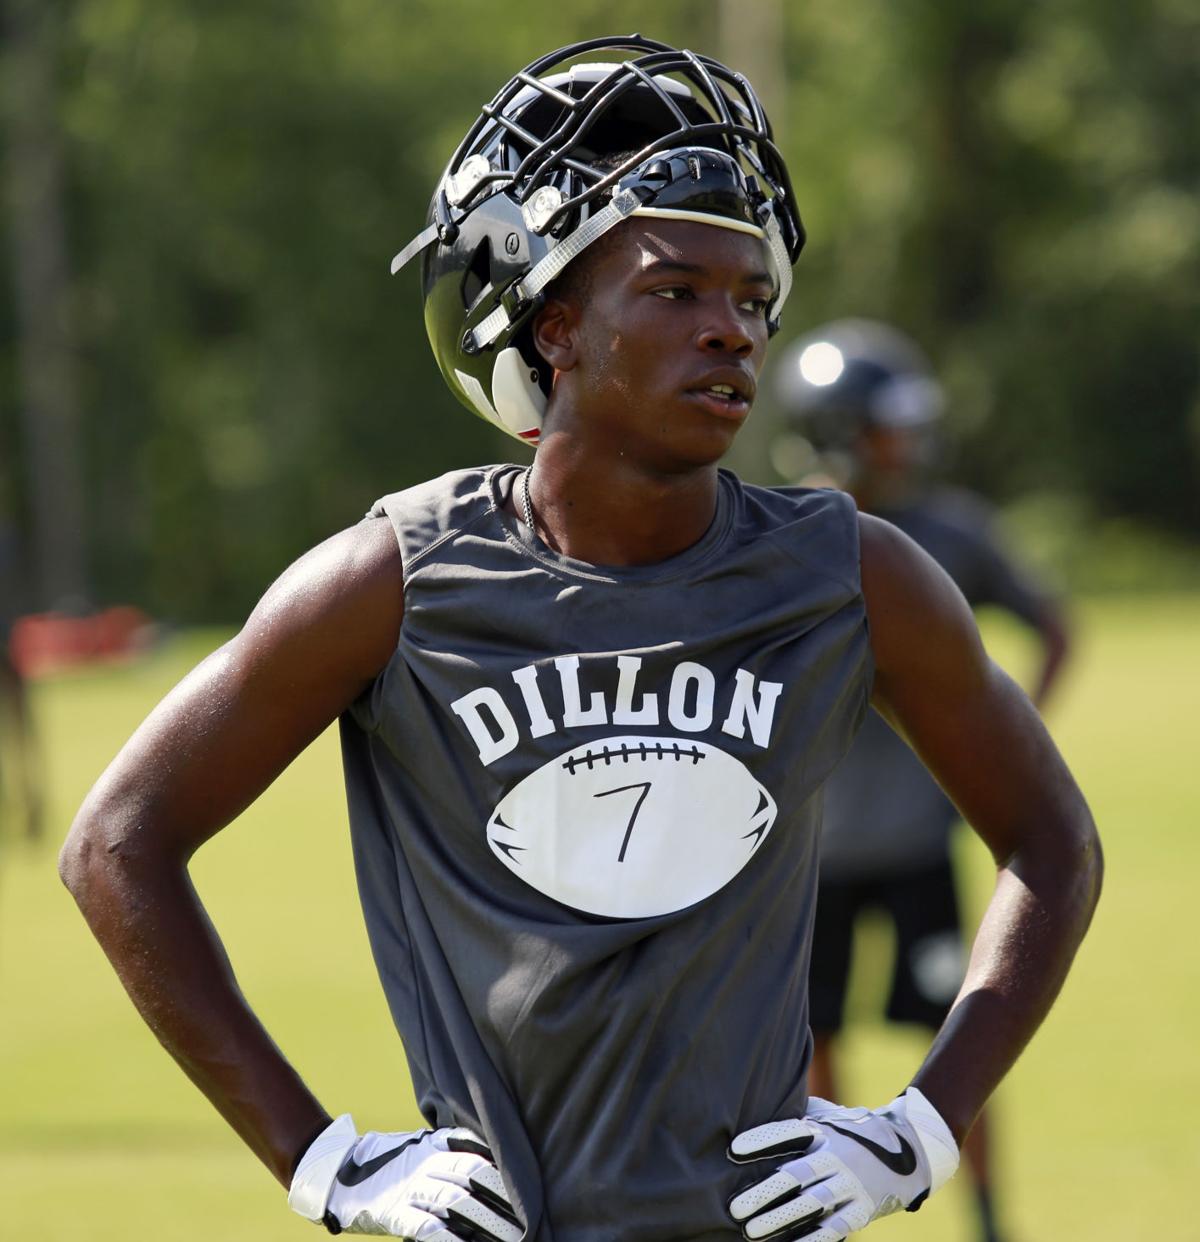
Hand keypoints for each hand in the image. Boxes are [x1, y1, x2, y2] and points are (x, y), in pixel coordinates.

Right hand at [288, 1114, 521, 1239]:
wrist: (340, 1175)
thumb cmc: (390, 1162)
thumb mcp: (421, 1146)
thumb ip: (451, 1148)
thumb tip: (490, 1156)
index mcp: (434, 1146)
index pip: (476, 1152)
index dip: (502, 1169)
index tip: (528, 1185)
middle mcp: (426, 1164)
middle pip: (472, 1175)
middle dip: (502, 1195)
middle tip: (528, 1214)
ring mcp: (411, 1190)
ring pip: (455, 1202)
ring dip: (486, 1220)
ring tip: (512, 1236)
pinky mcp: (396, 1215)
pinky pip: (427, 1229)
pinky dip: (449, 1240)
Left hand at [727, 1088, 957, 1240]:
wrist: (906, 1151)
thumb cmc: (848, 1131)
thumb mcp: (826, 1115)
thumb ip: (797, 1112)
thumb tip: (755, 1103)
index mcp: (823, 1131)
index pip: (788, 1132)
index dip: (761, 1141)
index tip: (733, 1150)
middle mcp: (836, 1156)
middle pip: (796, 1174)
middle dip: (764, 1193)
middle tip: (735, 1208)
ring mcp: (851, 1184)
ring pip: (811, 1205)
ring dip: (780, 1220)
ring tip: (751, 1231)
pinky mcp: (863, 1210)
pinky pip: (835, 1228)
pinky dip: (812, 1239)